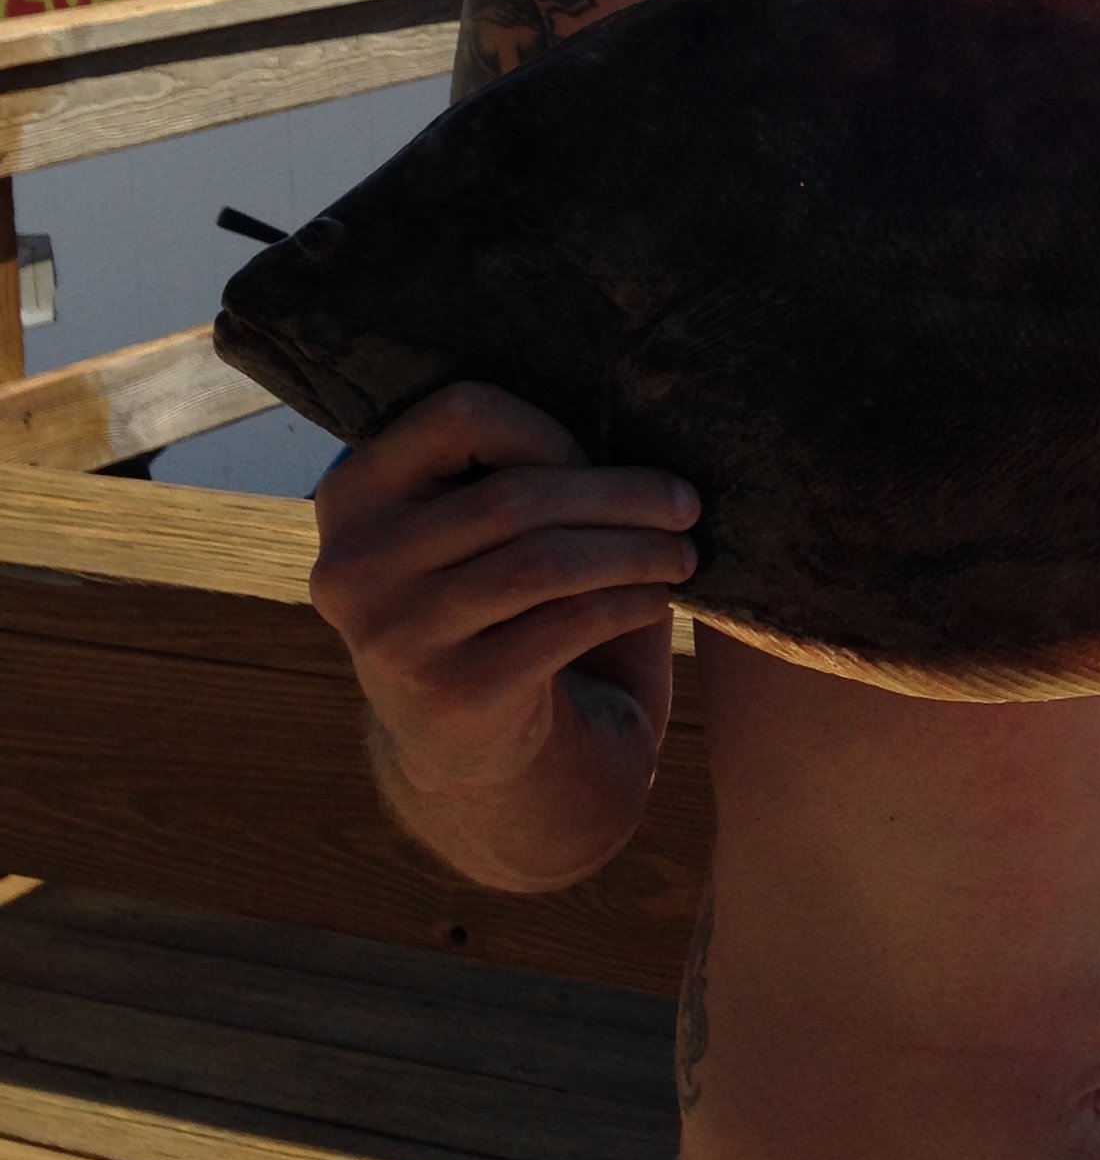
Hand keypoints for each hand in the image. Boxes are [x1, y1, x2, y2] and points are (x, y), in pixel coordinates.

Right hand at [310, 382, 700, 800]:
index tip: (598, 456)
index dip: (543, 428)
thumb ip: (503, 472)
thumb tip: (631, 408)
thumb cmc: (490, 605)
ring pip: (544, 560)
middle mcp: (353, 563)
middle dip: (620, 494)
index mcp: (353, 493)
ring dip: (636, 549)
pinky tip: (657, 598)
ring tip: (684, 552)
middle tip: (686, 503)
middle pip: (514, 493)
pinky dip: (630, 602)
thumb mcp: (466, 531)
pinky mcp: (451, 693)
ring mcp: (394, 633)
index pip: (458, 413)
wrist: (465, 751)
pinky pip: (566, 623)